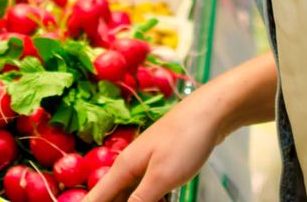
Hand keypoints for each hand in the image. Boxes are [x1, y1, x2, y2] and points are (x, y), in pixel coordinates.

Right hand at [82, 85, 229, 201]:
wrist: (210, 113)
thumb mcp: (162, 177)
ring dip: (135, 201)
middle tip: (130, 200)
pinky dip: (151, 199)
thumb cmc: (185, 141)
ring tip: (158, 198)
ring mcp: (144, 165)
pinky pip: (147, 190)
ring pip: (131, 194)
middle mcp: (129, 166)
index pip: (95, 198)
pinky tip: (162, 199)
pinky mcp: (160, 165)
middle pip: (112, 197)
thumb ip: (139, 200)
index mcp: (123, 168)